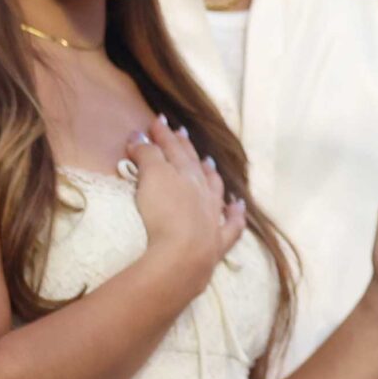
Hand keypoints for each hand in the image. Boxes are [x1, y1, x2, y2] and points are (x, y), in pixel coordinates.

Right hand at [125, 116, 242, 277]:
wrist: (183, 257)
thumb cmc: (163, 215)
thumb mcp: (150, 178)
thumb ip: (147, 156)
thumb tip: (139, 137)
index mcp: (185, 176)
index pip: (172, 150)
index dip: (163, 135)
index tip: (157, 121)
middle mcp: (203, 192)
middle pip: (193, 165)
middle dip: (184, 148)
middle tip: (180, 132)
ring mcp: (213, 216)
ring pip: (214, 189)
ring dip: (210, 174)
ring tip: (208, 161)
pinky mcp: (216, 243)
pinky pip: (231, 224)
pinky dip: (235, 214)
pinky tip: (238, 206)